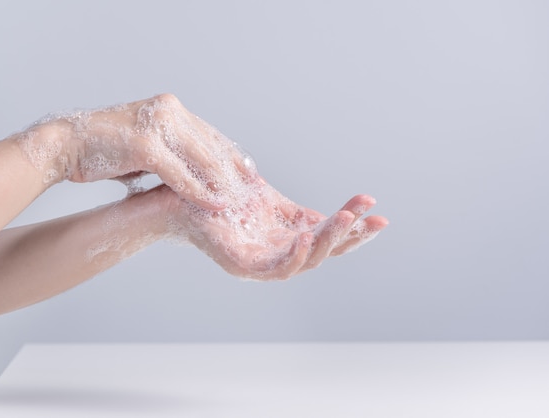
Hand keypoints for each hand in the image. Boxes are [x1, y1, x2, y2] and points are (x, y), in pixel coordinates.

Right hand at [18, 94, 249, 209]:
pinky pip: (180, 174)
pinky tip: (213, 205)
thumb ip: (172, 153)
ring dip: (222, 184)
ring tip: (239, 203)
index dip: (232, 156)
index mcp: (170, 108)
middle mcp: (168, 110)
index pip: (211, 134)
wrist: (65, 144)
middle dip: (235, 171)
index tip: (250, 174)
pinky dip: (199, 192)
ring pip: (202, 159)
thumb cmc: (104, 148)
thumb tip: (196, 175)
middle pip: (213, 145)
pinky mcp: (145, 146)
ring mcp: (157, 126)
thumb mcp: (146, 147)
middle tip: (254, 192)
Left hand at [163, 176, 387, 279]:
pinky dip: (293, 256)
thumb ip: (296, 211)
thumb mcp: (267, 199)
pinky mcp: (242, 266)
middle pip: (324, 252)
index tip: (375, 205)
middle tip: (375, 219)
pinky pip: (275, 269)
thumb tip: (336, 213)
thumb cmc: (221, 196)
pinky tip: (305, 236)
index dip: (354, 225)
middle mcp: (278, 253)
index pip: (327, 235)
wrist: (178, 195)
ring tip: (346, 220)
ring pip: (305, 261)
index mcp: (287, 236)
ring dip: (327, 243)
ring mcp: (261, 262)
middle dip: (351, 237)